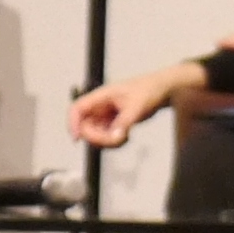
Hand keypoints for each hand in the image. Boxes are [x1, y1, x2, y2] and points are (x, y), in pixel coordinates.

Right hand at [69, 63, 203, 148]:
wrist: (161, 90)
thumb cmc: (148, 90)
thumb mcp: (137, 107)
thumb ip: (124, 122)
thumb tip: (114, 136)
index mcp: (101, 96)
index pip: (78, 109)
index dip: (72, 123)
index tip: (77, 138)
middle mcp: (100, 106)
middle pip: (85, 127)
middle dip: (98, 138)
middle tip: (117, 138)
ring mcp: (105, 116)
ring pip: (95, 135)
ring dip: (107, 141)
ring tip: (125, 136)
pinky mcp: (112, 124)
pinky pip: (106, 138)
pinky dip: (114, 141)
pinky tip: (127, 135)